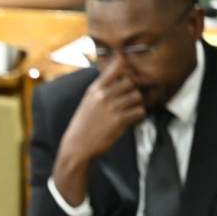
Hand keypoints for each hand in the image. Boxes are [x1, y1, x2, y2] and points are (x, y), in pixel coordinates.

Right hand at [52, 57, 145, 204]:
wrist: (77, 147)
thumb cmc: (83, 126)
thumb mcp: (87, 102)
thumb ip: (101, 90)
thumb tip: (119, 79)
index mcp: (94, 89)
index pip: (116, 67)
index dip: (127, 70)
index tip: (129, 78)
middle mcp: (102, 96)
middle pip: (130, 82)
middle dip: (133, 91)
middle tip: (130, 101)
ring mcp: (111, 108)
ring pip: (137, 97)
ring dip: (137, 105)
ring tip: (131, 112)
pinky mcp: (119, 121)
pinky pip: (139, 112)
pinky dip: (139, 117)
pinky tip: (132, 121)